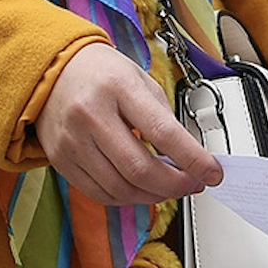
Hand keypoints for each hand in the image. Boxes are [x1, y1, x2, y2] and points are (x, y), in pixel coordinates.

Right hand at [35, 41, 221, 205]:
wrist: (54, 69)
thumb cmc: (102, 73)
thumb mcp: (139, 80)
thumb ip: (163, 118)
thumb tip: (187, 157)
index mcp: (119, 87)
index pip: (163, 132)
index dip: (192, 159)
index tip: (212, 172)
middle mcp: (92, 114)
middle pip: (140, 168)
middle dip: (175, 184)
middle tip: (193, 183)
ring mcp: (73, 140)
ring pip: (120, 188)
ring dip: (153, 195)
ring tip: (169, 187)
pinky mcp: (61, 159)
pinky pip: (99, 194)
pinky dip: (127, 198)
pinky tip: (141, 189)